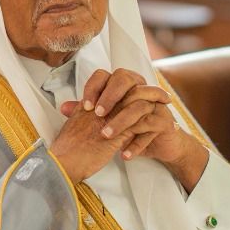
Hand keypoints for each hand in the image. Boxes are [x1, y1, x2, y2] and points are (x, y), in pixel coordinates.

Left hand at [59, 68, 208, 189]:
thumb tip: (64, 107)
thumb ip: (88, 111)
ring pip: (139, 106)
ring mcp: (155, 105)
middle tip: (97, 114)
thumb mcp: (108, 120)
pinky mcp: (165, 122)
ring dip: (121, 122)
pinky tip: (124, 154)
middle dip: (109, 97)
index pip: (107, 75)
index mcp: (124, 86)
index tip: (86, 105)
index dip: (95, 87)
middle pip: (125, 80)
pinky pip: (151, 128)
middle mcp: (141, 90)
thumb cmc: (131, 130)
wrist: (160, 146)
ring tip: (106, 136)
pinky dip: (137, 143)